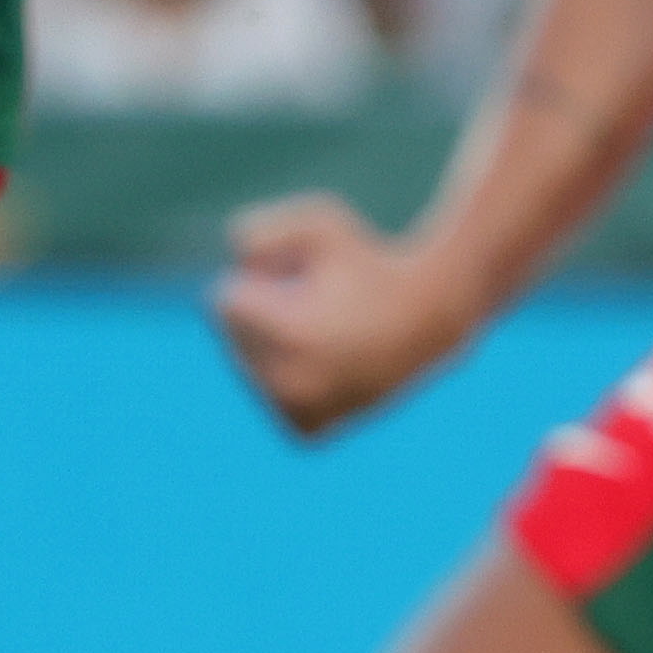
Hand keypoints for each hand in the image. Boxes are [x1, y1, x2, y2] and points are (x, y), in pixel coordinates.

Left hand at [212, 194, 469, 437]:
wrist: (428, 319)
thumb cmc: (369, 262)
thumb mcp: (319, 222)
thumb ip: (257, 232)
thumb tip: (227, 271)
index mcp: (291, 336)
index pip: (224, 302)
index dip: (260, 279)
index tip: (299, 277)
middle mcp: (293, 385)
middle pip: (232, 337)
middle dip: (263, 313)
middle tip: (316, 305)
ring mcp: (300, 413)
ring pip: (246, 366)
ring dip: (271, 343)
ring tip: (323, 332)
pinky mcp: (307, 431)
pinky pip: (267, 392)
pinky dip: (285, 374)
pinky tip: (322, 360)